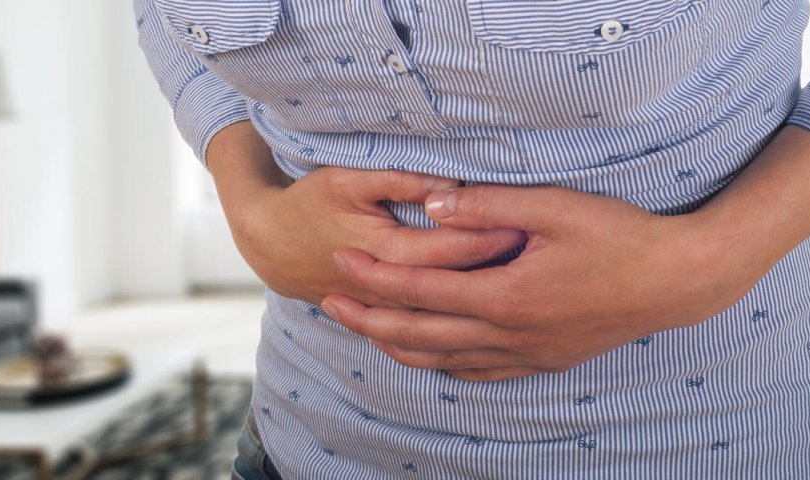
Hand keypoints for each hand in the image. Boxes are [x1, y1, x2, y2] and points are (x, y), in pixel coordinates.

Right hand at [231, 168, 528, 305]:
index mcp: (384, 249)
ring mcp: (387, 311)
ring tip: (524, 289)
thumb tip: (446, 184)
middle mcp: (389, 289)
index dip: (488, 235)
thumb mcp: (347, 179)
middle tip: (538, 257)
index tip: (525, 225)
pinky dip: (460, 331)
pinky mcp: (387, 319)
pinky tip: (488, 324)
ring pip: (445, 316)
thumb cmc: (311, 202)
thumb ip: (400, 181)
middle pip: (455, 286)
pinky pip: (428, 338)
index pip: (450, 248)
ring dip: (483, 304)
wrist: (272, 243)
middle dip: (496, 271)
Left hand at [322, 185, 745, 380]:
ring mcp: (529, 353)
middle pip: (422, 334)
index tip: (341, 263)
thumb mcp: (556, 206)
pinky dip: (448, 366)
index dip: (376, 277)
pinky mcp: (547, 360)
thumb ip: (489, 205)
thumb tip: (433, 203)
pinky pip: (484, 373)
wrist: (677, 281)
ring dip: (401, 347)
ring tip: (367, 333)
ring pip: (447, 360)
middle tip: (331, 304)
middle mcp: (510, 333)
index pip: (422, 290)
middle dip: (371, 319)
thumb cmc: (620, 237)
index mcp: (506, 295)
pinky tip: (435, 361)